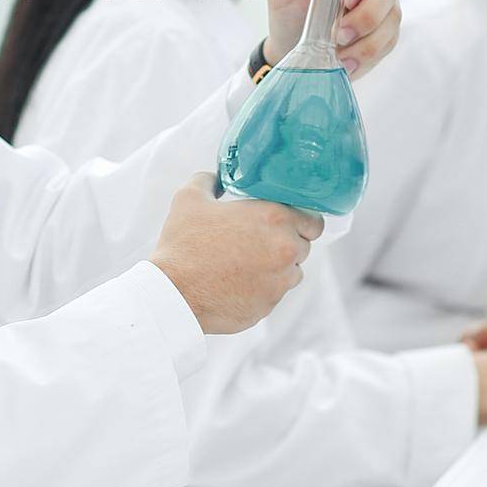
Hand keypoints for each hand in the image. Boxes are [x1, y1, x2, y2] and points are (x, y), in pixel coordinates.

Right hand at [150, 172, 323, 334]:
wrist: (173, 293)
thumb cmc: (183, 244)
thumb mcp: (190, 198)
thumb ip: (210, 180)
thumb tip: (217, 179)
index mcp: (275, 218)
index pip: (314, 220)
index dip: (301, 221)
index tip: (286, 223)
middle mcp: (285, 250)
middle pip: (304, 246)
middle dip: (287, 243)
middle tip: (260, 241)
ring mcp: (279, 282)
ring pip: (292, 273)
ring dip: (277, 268)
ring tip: (247, 264)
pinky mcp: (268, 306)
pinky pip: (274, 295)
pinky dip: (262, 289)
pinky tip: (238, 283)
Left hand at [262, 0, 401, 78]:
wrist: (293, 48)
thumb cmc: (289, 11)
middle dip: (365, 13)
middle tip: (336, 32)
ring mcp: (381, 4)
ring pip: (392, 15)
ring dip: (365, 38)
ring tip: (337, 49)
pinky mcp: (386, 31)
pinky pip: (389, 40)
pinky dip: (365, 54)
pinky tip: (345, 61)